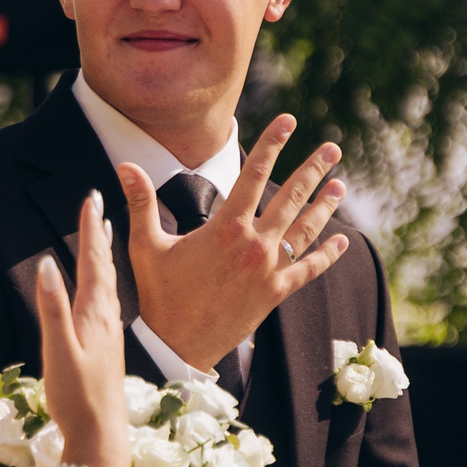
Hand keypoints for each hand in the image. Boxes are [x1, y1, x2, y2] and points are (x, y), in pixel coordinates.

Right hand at [35, 191, 129, 466]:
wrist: (102, 437)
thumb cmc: (77, 397)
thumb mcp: (58, 351)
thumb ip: (52, 308)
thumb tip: (45, 263)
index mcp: (94, 314)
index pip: (92, 261)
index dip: (89, 229)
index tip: (89, 197)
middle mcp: (107, 319)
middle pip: (104, 268)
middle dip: (98, 235)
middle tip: (96, 207)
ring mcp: (110, 335)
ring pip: (109, 285)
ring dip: (104, 257)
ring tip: (103, 237)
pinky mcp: (108, 349)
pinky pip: (108, 303)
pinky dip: (105, 284)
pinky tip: (103, 292)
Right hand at [121, 115, 349, 370]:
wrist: (177, 345)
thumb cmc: (160, 295)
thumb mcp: (146, 246)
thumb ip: (141, 202)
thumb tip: (125, 166)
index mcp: (226, 227)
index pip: (254, 174)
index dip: (272, 144)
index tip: (288, 121)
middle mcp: (255, 244)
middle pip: (291, 197)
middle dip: (313, 170)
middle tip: (332, 150)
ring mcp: (269, 270)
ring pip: (306, 229)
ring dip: (325, 206)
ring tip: (340, 185)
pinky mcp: (276, 294)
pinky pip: (309, 269)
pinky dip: (327, 255)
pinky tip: (342, 241)